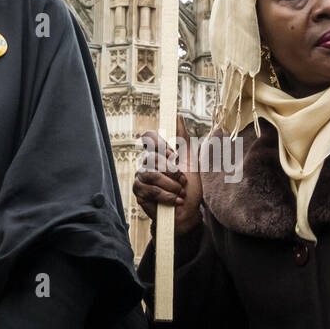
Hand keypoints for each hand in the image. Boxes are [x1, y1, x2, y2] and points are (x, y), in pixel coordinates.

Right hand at [133, 114, 201, 234]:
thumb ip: (183, 138)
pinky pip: (151, 190)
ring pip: (152, 174)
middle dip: (173, 171)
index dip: (160, 144)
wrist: (189, 213)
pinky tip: (175, 200)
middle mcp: (145, 163)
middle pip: (153, 157)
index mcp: (157, 153)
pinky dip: (168, 196)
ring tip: (180, 192)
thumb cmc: (189, 187)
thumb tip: (177, 115)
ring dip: (172, 185)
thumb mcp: (190, 160)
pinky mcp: (139, 194)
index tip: (173, 154)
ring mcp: (140, 178)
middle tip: (183, 181)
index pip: (149, 137)